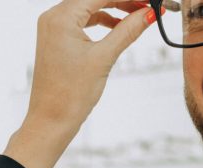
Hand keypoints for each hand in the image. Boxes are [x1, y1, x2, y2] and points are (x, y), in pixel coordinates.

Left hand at [4, 0, 155, 167]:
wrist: (51, 120)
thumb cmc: (71, 93)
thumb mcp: (104, 57)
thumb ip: (128, 31)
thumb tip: (149, 14)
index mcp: (61, 17)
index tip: (151, 1)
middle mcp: (53, 17)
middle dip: (124, 1)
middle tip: (150, 7)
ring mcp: (53, 27)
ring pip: (89, 8)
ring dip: (114, 10)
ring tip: (139, 16)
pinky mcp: (57, 38)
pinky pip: (82, 21)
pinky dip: (102, 22)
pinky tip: (118, 27)